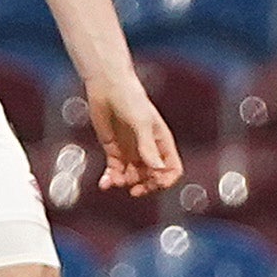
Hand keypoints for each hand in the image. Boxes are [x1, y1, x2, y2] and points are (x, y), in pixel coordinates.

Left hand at [82, 71, 181, 196]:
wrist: (107, 86)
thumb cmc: (130, 98)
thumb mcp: (142, 123)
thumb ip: (148, 147)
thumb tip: (157, 170)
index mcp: (161, 142)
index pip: (171, 168)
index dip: (165, 179)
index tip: (154, 182)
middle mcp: (148, 148)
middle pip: (152, 177)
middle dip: (144, 186)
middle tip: (134, 190)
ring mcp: (130, 150)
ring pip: (132, 177)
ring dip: (124, 183)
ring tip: (114, 181)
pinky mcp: (113, 150)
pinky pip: (114, 171)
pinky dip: (110, 179)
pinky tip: (104, 183)